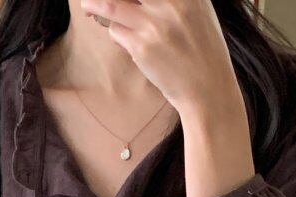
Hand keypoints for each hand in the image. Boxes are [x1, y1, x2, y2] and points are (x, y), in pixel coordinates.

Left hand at [80, 0, 241, 113]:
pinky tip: (128, 42)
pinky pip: (116, 32)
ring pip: (111, 5)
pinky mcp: (142, 48)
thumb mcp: (198, 11)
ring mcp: (154, 25)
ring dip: (94, 4)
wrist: (208, 90)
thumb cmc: (202, 50)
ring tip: (87, 6)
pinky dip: (116, 34)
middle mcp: (170, 3)